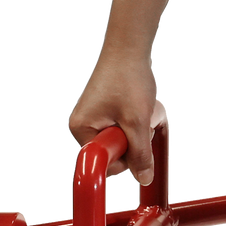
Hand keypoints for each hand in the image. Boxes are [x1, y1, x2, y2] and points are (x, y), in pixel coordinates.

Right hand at [68, 51, 170, 185]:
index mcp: (81, 128)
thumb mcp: (137, 121)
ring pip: (122, 140)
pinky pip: (123, 128)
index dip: (123, 159)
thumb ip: (140, 153)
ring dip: (137, 131)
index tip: (135, 142)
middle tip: (141, 121)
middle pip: (113, 152)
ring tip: (141, 111)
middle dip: (133, 142)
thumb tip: (143, 177)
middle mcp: (84, 125)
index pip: (102, 163)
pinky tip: (140, 108)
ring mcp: (95, 117)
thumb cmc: (127, 77)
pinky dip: (136, 122)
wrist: (129, 48)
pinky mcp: (106, 111)